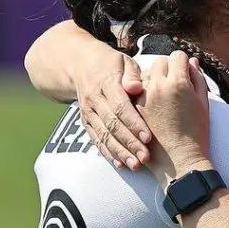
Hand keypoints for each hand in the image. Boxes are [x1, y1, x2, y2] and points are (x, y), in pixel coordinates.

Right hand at [74, 47, 150, 168]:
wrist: (81, 65)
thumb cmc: (112, 64)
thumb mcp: (124, 62)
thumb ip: (132, 74)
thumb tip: (136, 88)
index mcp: (106, 83)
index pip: (120, 106)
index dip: (134, 123)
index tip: (148, 137)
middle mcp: (95, 100)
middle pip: (112, 125)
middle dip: (129, 143)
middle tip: (146, 157)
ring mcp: (89, 112)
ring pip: (104, 136)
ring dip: (120, 152)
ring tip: (136, 165)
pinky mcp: (86, 122)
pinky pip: (96, 140)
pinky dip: (108, 153)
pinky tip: (121, 164)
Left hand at [139, 52, 211, 185]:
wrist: (179, 161)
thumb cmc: (196, 134)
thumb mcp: (203, 104)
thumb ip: (197, 79)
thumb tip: (191, 62)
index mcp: (179, 82)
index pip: (177, 56)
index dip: (183, 63)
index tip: (185, 72)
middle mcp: (158, 86)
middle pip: (160, 62)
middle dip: (167, 69)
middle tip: (174, 84)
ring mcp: (143, 97)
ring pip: (145, 75)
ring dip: (153, 80)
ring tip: (163, 97)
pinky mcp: (133, 109)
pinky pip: (136, 91)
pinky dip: (143, 93)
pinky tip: (152, 106)